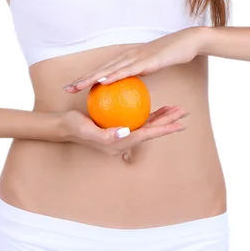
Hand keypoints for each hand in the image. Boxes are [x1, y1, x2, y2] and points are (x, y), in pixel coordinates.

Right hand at [59, 105, 188, 158]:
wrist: (65, 126)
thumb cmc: (74, 127)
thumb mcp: (87, 130)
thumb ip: (106, 135)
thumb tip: (126, 132)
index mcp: (120, 144)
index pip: (146, 135)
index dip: (163, 129)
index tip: (179, 124)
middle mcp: (125, 141)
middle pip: (151, 130)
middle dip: (169, 123)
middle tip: (184, 113)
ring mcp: (123, 134)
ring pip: (148, 125)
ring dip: (163, 118)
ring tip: (177, 109)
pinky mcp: (120, 126)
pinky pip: (139, 120)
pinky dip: (151, 114)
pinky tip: (159, 106)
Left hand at [62, 27, 206, 93]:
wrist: (188, 42)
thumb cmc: (171, 54)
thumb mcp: (151, 67)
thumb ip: (140, 74)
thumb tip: (131, 87)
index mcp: (127, 58)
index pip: (103, 70)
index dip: (87, 78)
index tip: (73, 87)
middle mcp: (127, 56)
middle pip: (100, 70)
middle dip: (82, 79)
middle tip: (66, 89)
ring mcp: (135, 58)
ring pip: (109, 70)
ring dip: (92, 78)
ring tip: (77, 87)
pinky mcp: (146, 61)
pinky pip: (126, 71)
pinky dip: (113, 77)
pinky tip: (102, 83)